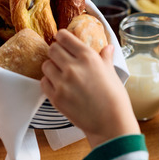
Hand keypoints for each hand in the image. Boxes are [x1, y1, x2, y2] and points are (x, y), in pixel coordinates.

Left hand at [41, 30, 139, 147]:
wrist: (110, 122)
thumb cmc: (115, 98)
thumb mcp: (112, 73)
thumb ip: (105, 58)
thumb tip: (107, 47)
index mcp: (87, 56)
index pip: (64, 37)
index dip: (62, 38)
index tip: (62, 41)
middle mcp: (72, 66)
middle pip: (52, 49)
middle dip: (56, 52)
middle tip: (61, 59)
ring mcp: (62, 82)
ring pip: (45, 65)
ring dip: (51, 67)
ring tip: (59, 74)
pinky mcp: (55, 97)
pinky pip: (43, 82)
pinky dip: (48, 82)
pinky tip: (58, 86)